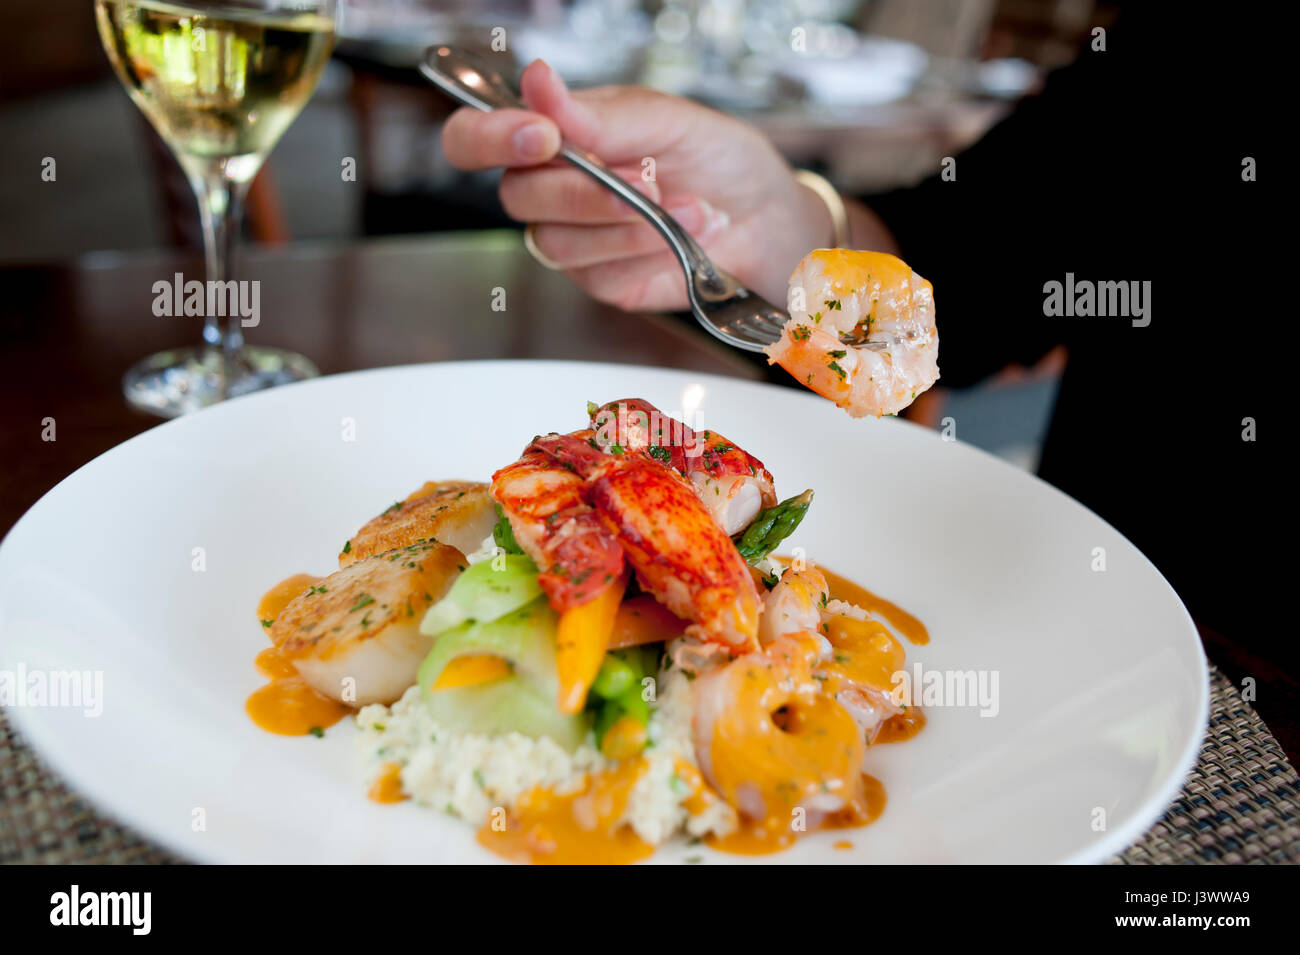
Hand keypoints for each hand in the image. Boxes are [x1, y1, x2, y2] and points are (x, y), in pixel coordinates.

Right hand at [440, 60, 835, 309]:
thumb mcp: (664, 118)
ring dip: (627, 224)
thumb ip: (597, 114)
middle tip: (647, 178)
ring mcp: (571, 238)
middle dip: (584, 191)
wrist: (760, 214)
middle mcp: (549, 189)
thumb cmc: (713, 157)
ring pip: (557, 242)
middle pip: (516, 196)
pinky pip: (598, 272)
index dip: (490, 137)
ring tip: (685, 204)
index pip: (474, 137)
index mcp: (551, 135)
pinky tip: (682, 232)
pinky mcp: (600, 279)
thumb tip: (537, 81)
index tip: (542, 134)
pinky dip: (647, 250)